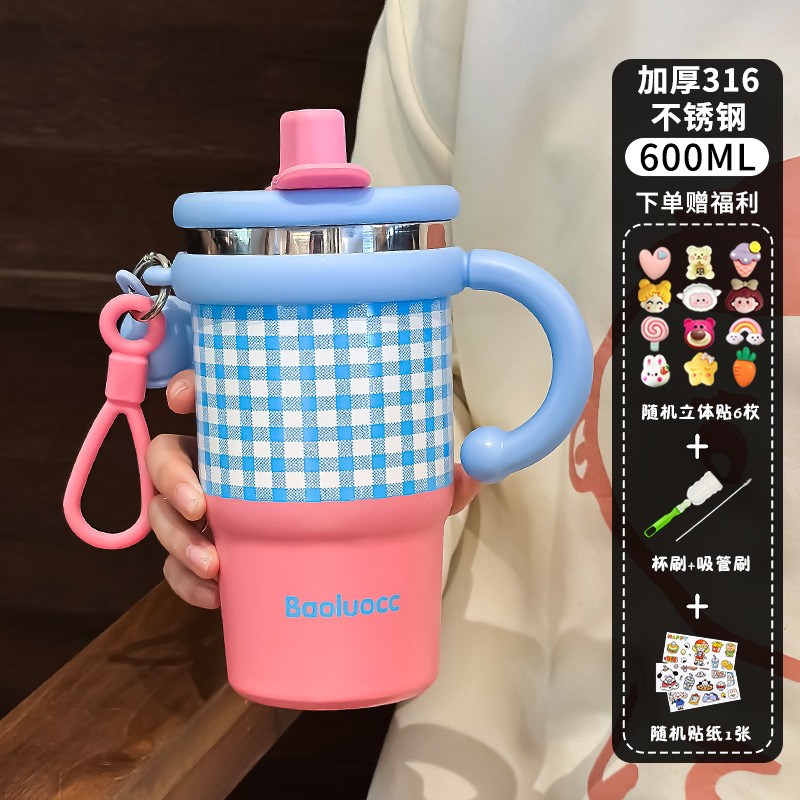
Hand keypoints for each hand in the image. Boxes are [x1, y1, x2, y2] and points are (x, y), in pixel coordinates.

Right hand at [147, 370, 481, 608]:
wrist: (350, 553)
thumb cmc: (362, 497)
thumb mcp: (399, 484)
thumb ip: (432, 475)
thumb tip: (473, 471)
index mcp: (259, 429)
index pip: (212, 394)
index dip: (188, 387)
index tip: (186, 396)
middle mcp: (225, 465)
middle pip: (170, 457)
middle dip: (172, 477)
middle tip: (203, 505)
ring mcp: (213, 511)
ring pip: (167, 516)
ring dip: (178, 541)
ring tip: (214, 568)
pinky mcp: (215, 553)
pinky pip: (182, 568)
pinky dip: (189, 583)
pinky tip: (215, 596)